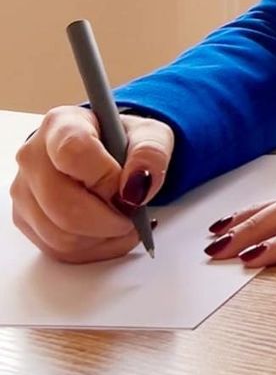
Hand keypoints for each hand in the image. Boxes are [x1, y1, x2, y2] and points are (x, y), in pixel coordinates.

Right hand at [11, 105, 173, 262]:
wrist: (106, 151)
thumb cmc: (124, 140)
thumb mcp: (151, 134)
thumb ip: (150, 153)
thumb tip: (137, 186)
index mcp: (62, 124)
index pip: (73, 153)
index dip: (104, 177)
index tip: (128, 187)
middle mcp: (33, 157)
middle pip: (62, 205)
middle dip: (108, 220)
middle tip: (133, 214)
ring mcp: (25, 191)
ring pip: (61, 235)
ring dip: (103, 238)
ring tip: (126, 222)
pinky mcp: (26, 220)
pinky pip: (58, 250)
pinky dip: (94, 248)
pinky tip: (111, 233)